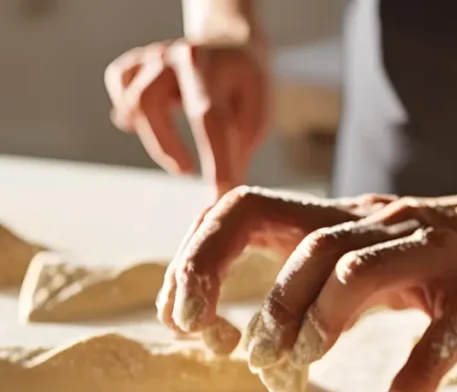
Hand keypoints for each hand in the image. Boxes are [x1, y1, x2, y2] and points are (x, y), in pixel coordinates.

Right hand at [104, 37, 267, 196]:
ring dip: (154, 137)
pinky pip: (119, 82)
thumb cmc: (247, 89)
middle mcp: (179, 55)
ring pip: (133, 98)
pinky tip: (145, 129)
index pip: (210, 120)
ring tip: (179, 162)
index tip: (218, 199)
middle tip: (188, 174)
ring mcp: (155, 55)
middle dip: (166, 146)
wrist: (233, 46)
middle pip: (151, 100)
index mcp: (215, 67)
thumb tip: (221, 194)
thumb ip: (238, 148)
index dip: (214, 163)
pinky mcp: (137, 60)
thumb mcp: (256, 115)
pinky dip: (128, 110)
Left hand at [158, 185, 456, 391]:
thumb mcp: (375, 242)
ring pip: (356, 270)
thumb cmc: (447, 247)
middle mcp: (381, 226)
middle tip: (240, 352)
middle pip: (301, 241)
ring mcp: (433, 256)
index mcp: (345, 218)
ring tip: (298, 364)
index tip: (191, 317)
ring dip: (315, 320)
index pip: (245, 207)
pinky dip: (414, 377)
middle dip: (259, 298)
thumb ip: (320, 273)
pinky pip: (441, 337)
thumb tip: (256, 336)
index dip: (201, 257)